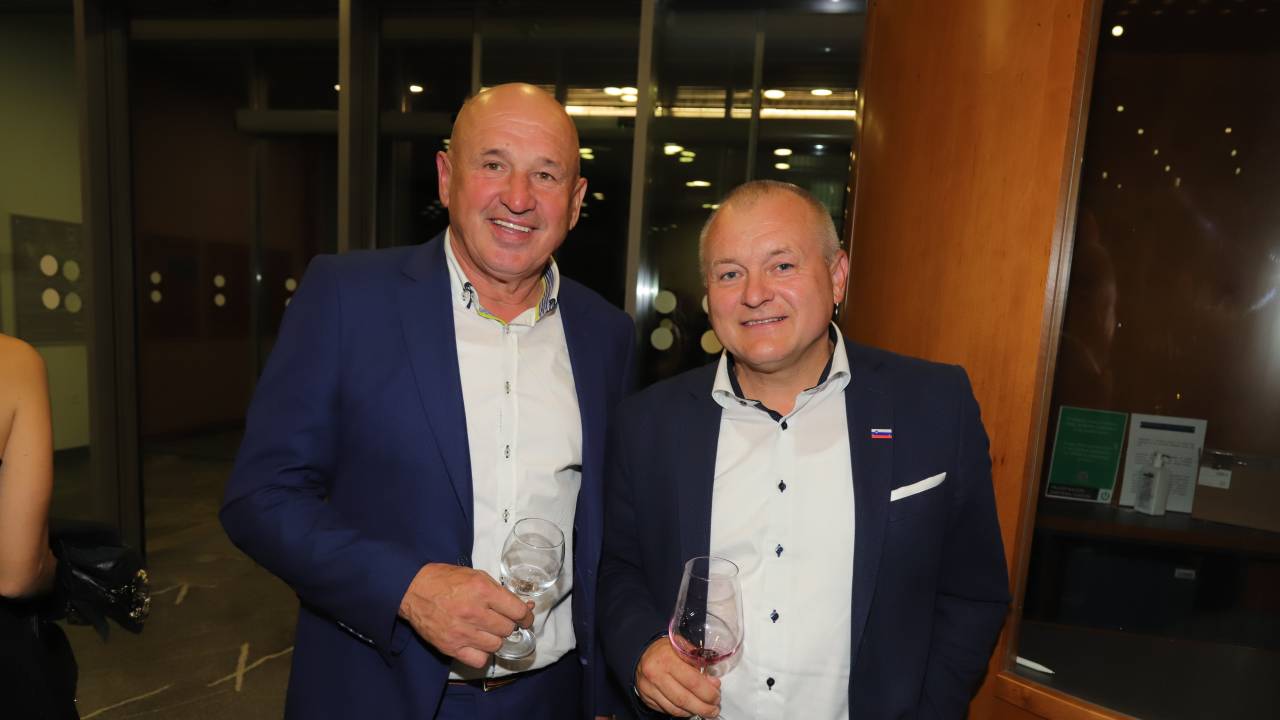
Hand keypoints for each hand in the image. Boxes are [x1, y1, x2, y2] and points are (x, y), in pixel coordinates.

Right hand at [398, 563, 533, 667]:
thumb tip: (526, 607)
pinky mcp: (451, 647)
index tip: (525, 618)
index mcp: (482, 590)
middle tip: (499, 620)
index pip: (517, 611)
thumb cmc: (446, 580)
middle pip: (508, 630)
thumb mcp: (477, 576)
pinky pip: (479, 660)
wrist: (413, 589)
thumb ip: (501, 593)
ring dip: (495, 638)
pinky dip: (482, 654)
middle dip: (508, 625)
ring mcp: (462, 632)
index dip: (526, 616)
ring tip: (486, 630)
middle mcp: (473, 612)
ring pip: (496, 645)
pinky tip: (477, 643)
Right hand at [634, 637, 719, 717]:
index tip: (716, 696)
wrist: (642, 652)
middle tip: (714, 709)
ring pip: (675, 708)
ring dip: (693, 711)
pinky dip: (681, 712)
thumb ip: (699, 664)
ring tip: (704, 710)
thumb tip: (713, 683)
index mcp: (667, 658)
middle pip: (684, 699)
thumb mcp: (682, 647)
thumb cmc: (665, 649)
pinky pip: (667, 710)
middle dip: (703, 707)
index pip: (693, 681)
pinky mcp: (646, 697)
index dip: (708, 692)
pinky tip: (689, 709)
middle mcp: (656, 674)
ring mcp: (649, 688)